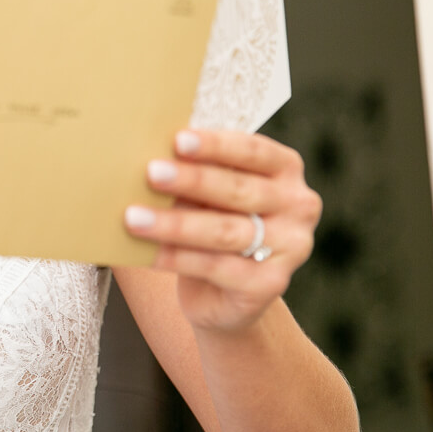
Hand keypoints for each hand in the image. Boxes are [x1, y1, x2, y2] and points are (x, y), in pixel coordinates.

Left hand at [123, 129, 321, 332]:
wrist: (224, 291)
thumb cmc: (212, 221)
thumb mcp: (208, 193)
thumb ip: (195, 173)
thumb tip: (152, 157)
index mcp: (285, 169)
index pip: (252, 151)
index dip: (215, 145)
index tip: (178, 140)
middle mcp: (298, 205)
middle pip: (238, 190)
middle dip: (191, 181)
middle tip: (151, 173)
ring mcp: (290, 247)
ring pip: (225, 231)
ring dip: (176, 224)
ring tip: (135, 217)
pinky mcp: (271, 284)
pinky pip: (217, 267)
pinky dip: (178, 258)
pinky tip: (148, 253)